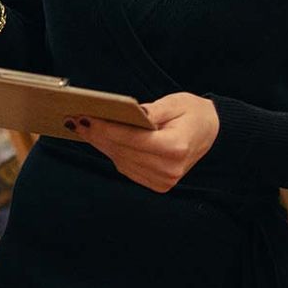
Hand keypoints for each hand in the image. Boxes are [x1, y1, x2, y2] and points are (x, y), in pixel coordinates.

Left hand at [65, 93, 217, 193]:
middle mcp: (169, 169)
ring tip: (81, 127)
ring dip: (100, 144)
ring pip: (121, 161)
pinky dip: (112, 152)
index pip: (133, 139)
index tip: (85, 117)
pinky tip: (98, 139)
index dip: (107, 128)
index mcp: (176, 148)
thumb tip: (126, 111)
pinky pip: (126, 168)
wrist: (212, 133)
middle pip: (123, 151)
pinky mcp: (158, 184)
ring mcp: (164, 180)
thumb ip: (151, 110)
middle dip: (97, 135)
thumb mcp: (176, 103)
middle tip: (75, 120)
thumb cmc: (193, 114)